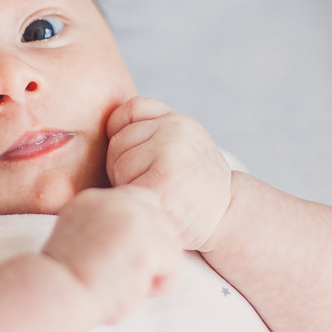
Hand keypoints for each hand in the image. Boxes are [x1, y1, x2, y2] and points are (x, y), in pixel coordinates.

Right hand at [42, 185, 180, 323]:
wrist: (55, 292)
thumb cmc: (62, 279)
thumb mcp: (75, 239)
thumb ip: (102, 230)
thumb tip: (130, 242)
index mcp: (94, 198)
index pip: (139, 200)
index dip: (142, 231)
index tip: (126, 257)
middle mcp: (116, 200)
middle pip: (162, 219)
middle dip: (155, 251)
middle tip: (130, 276)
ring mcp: (134, 219)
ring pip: (170, 243)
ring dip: (156, 270)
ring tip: (128, 286)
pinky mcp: (148, 242)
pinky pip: (173, 266)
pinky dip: (159, 286)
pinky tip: (134, 292)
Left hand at [105, 96, 232, 251]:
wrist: (227, 219)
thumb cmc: (192, 187)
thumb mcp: (181, 145)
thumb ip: (152, 126)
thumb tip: (104, 123)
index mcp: (178, 120)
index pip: (129, 111)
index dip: (123, 134)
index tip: (141, 159)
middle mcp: (176, 131)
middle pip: (118, 141)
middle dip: (123, 166)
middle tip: (151, 184)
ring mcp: (170, 155)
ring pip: (118, 164)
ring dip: (127, 185)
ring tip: (155, 195)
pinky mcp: (161, 183)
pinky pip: (124, 186)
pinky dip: (132, 200)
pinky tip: (153, 207)